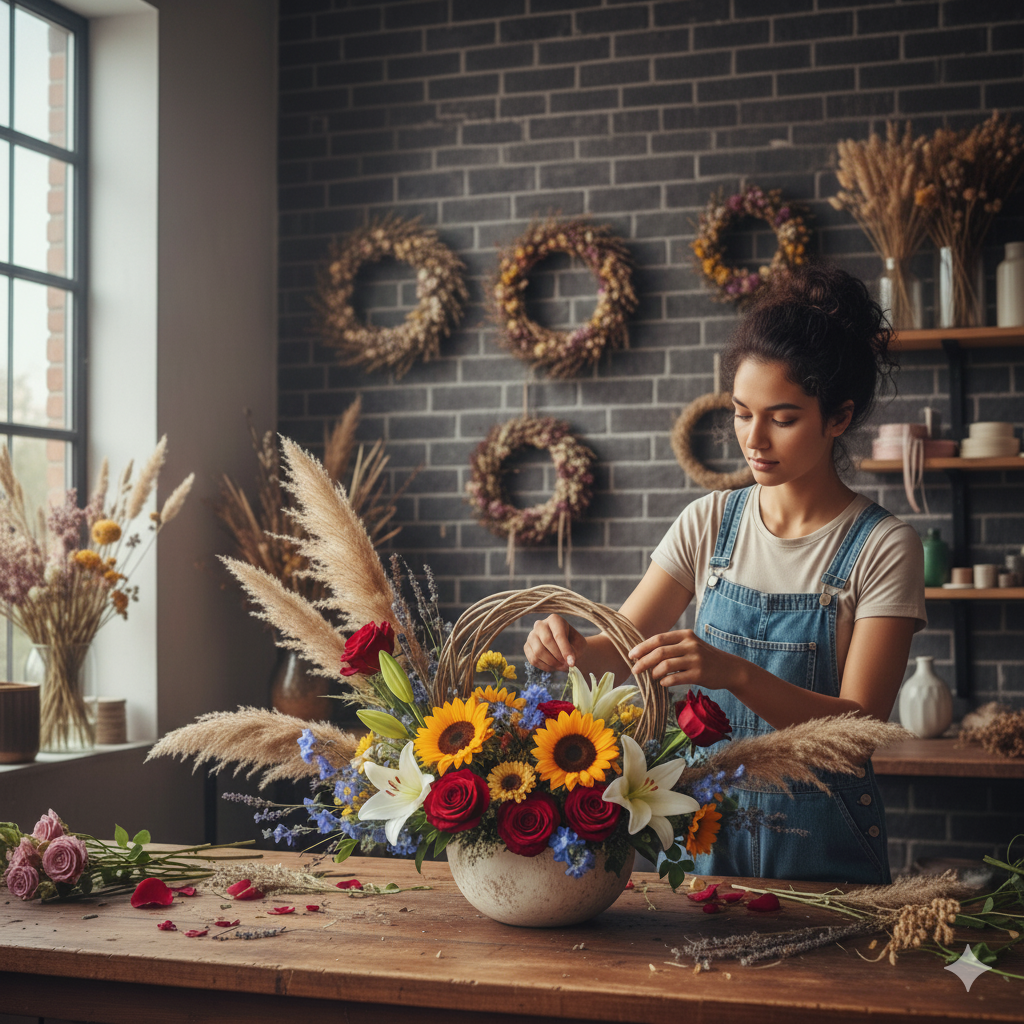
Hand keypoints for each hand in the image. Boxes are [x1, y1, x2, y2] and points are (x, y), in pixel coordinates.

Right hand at [524, 614, 585, 672]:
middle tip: (567, 665)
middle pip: (547, 641)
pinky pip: (533, 660)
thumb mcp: (578, 645)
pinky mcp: (527, 647)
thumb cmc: (573, 645)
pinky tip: (553, 667)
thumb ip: (573, 652)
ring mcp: (531, 636)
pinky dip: (545, 667)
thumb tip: (569, 663)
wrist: (566, 649)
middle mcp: (540, 625)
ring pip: (538, 652)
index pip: (558, 635)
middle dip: (558, 656)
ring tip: (562, 666)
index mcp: (554, 619)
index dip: (565, 650)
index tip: (572, 663)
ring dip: (552, 663)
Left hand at [628, 630, 746, 690]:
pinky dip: (665, 681)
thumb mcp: (690, 645)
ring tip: (650, 677)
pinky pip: (676, 678)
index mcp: (685, 635)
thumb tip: (644, 654)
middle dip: (643, 661)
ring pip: (666, 665)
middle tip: (634, 670)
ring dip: (653, 672)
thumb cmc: (704, 657)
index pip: (658, 639)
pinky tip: (663, 683)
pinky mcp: (699, 674)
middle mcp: (690, 645)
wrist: (729, 668)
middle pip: (659, 652)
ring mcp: (696, 659)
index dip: (642, 647)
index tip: (631, 655)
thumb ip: (671, 646)